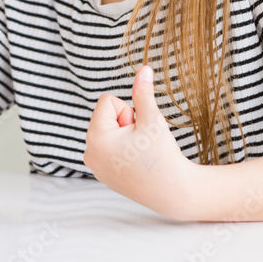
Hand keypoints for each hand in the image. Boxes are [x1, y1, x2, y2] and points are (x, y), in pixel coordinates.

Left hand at [83, 65, 195, 219]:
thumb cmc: (162, 155)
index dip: (129, 110)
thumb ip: (143, 92)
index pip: (108, 101)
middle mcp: (89, 152)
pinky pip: (110, 148)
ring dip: (125, 137)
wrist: (173, 192)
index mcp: (95, 137)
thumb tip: (143, 68)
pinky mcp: (103, 175)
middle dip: (126, 123)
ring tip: (140, 154)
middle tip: (141, 144)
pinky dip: (123, 151)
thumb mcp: (152, 119)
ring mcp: (95, 166)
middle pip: (107, 117)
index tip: (139, 130)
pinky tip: (136, 165)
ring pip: (110, 132)